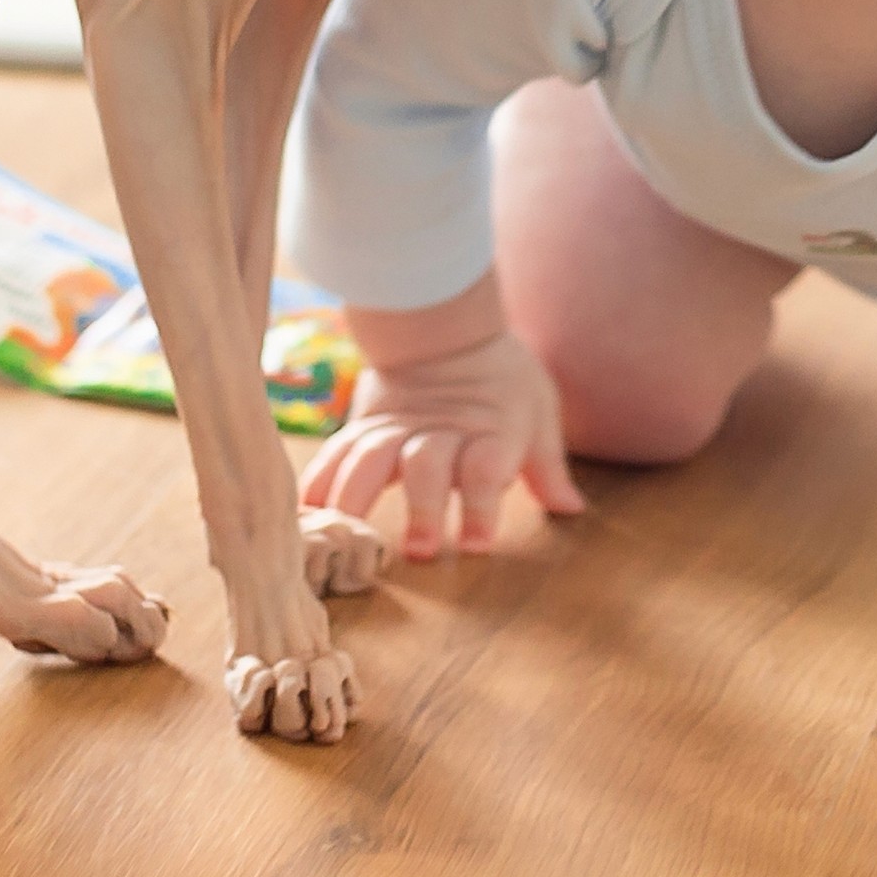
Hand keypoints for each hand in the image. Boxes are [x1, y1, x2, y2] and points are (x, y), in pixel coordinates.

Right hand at [295, 327, 583, 561]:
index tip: (475, 545)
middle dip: (425, 508)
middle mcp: (440, 431)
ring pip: (373, 458)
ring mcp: (397, 428)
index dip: (482, 505)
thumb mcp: (538, 411)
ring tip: (344, 532)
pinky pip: (336, 453)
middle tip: (421, 551)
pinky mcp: (364, 426)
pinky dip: (318, 482)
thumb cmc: (501, 377)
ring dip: (359, 497)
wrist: (446, 325)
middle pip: (429, 467)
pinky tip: (305, 512)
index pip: (486, 468)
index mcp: (489, 430)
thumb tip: (572, 510)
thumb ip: (547, 466)